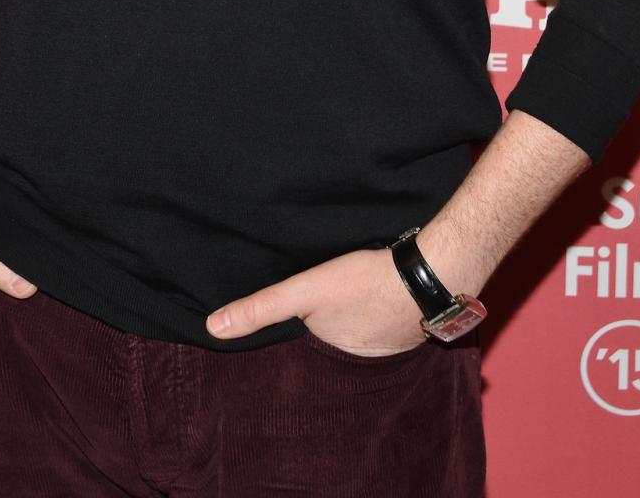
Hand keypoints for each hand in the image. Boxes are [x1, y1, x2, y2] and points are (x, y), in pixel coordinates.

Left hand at [206, 244, 429, 355]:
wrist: (426, 275)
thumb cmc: (363, 282)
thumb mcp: (304, 291)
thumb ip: (262, 308)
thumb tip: (213, 328)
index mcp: (326, 360)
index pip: (295, 361)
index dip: (282, 352)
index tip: (264, 348)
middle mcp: (353, 365)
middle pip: (322, 353)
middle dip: (311, 344)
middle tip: (299, 324)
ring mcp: (380, 350)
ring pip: (348, 342)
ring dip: (340, 332)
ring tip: (328, 314)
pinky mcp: (398, 332)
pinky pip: (372, 331)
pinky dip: (364, 322)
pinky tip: (360, 306)